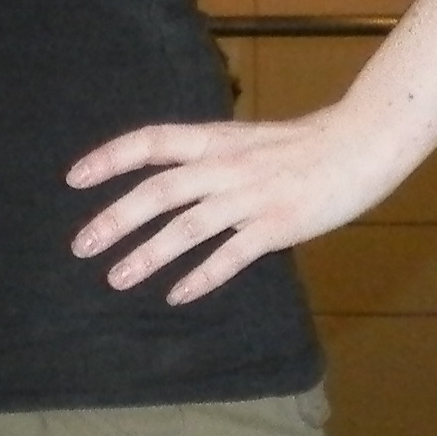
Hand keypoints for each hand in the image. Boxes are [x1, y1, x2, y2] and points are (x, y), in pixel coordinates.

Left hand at [64, 107, 393, 301]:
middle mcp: (227, 166)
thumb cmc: (305, 144)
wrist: (361, 144)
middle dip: (115, 218)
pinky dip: (201, 277)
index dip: (110, 158)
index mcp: (217, 139)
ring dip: (148, 254)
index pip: (152, 141)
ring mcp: (252, 197)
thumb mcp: (248, 139)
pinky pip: (231, 255)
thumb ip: (210, 157)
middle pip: (159, 190)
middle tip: (81, 245)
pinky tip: (177, 296)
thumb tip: (169, 178)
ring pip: (187, 227)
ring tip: (117, 278)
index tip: (75, 178)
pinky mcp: (277, 226)